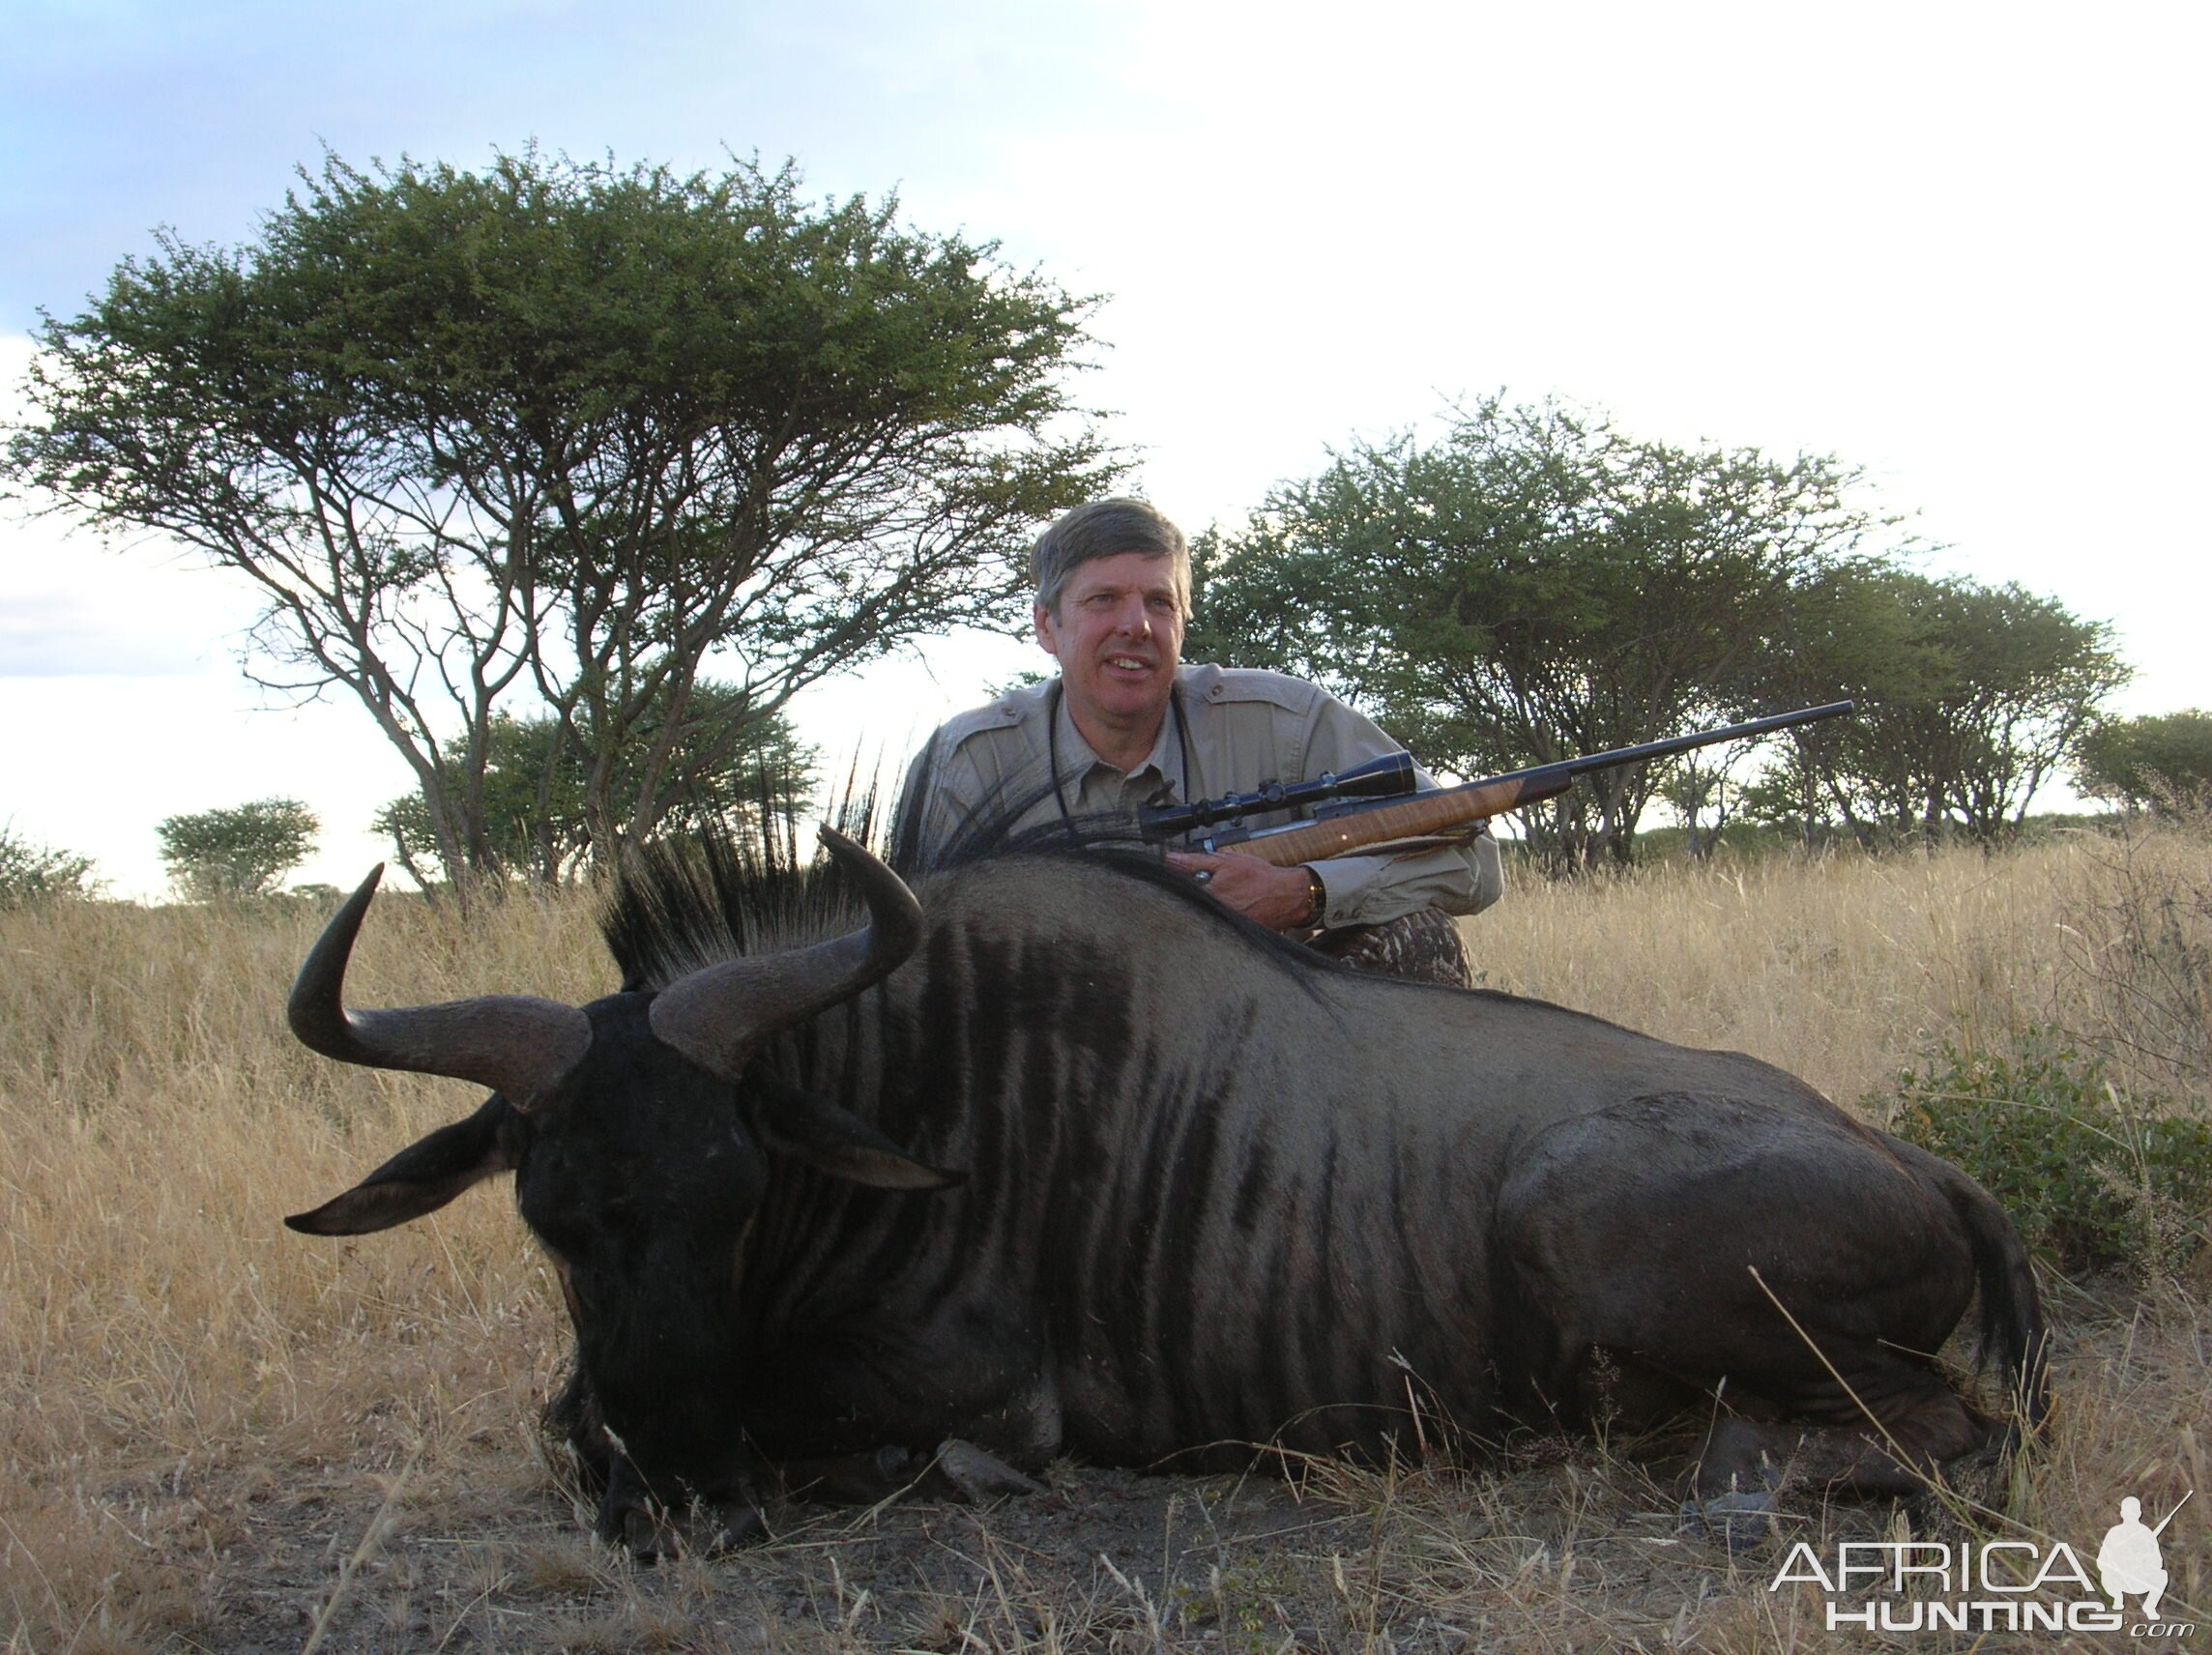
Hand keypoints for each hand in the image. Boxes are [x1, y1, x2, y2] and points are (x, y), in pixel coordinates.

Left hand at [1165, 851, 1318, 930]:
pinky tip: (1226, 910)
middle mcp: (1213, 916)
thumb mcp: (1225, 862)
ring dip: (1202, 909)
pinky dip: (1216, 919)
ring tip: (1219, 899)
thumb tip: (1169, 859)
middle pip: (1187, 909)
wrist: (1288, 896)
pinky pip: (1216, 928)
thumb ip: (1194, 862)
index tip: (1174, 881)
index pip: (1177, 894)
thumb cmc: (1261, 878)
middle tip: (1200, 889)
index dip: (1173, 887)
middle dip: (1188, 899)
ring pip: (1200, 919)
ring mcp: (1222, 928)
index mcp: (1207, 897)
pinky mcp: (1232, 935)